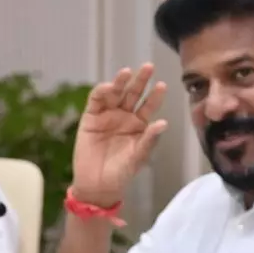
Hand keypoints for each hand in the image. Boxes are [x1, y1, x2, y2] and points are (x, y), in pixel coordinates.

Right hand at [71, 63, 168, 207]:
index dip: (155, 95)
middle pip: (133, 94)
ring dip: (120, 82)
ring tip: (127, 72)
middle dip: (140, 80)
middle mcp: (124, 116)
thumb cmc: (121, 172)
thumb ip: (149, 139)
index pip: (149, 105)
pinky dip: (101, 92)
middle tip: (148, 67)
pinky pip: (96, 102)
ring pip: (115, 94)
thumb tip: (163, 123)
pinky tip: (109, 87)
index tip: (162, 85)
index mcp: (139, 125)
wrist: (97, 185)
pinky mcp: (90, 118)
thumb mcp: (138, 157)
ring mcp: (107, 116)